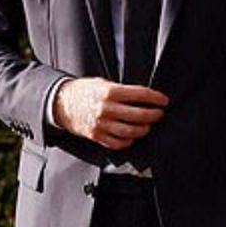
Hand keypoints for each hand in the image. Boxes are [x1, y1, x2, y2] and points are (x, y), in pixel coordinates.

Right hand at [53, 78, 168, 150]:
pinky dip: (128, 140)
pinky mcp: (97, 136)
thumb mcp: (103, 83)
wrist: (61, 103)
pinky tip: (132, 135)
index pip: (140, 95)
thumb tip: (143, 96)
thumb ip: (122, 90)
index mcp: (109, 92)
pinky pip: (118, 143)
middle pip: (139, 115)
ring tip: (148, 125)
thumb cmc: (83, 91)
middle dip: (153, 115)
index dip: (155, 98)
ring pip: (131, 131)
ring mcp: (101, 124)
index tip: (164, 100)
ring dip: (144, 129)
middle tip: (159, 114)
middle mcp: (106, 109)